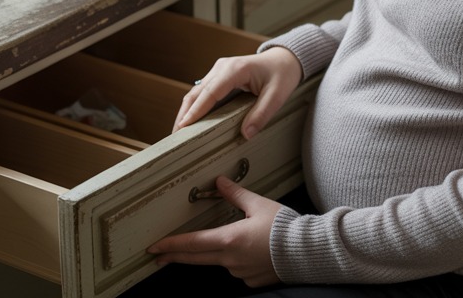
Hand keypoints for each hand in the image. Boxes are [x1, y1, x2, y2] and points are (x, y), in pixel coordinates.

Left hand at [146, 176, 282, 286]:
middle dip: (175, 256)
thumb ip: (236, 194)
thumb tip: (220, 182)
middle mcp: (230, 260)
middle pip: (196, 258)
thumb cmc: (285, 227)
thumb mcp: (259, 204)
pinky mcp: (251, 280)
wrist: (307, 251)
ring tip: (230, 241)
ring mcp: (240, 272)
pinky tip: (251, 251)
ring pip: (220, 262)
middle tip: (158, 257)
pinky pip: (238, 269)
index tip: (155, 247)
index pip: (192, 243)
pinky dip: (238, 260)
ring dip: (216, 253)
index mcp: (229, 240)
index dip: (171, 245)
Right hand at [175, 47, 301, 138]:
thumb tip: (246, 134)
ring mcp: (219, 70)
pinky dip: (195, 107)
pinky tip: (192, 122)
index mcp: (235, 69)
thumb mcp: (277, 95)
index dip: (196, 111)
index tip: (183, 127)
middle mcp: (222, 67)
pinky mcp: (219, 76)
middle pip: (196, 92)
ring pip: (196, 92)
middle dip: (184, 114)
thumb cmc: (282, 74)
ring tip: (179, 133)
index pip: (210, 92)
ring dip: (187, 111)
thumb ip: (262, 114)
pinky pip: (203, 92)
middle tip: (175, 136)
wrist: (284, 59)